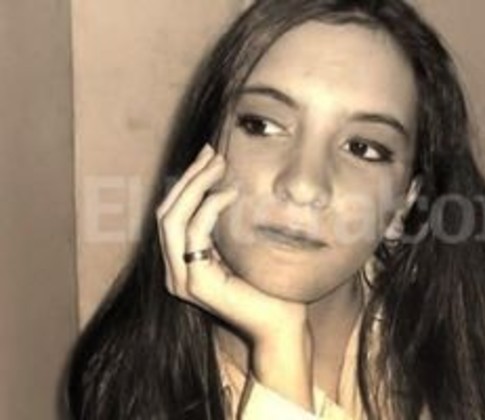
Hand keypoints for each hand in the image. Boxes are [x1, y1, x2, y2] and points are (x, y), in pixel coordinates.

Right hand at [155, 144, 313, 409]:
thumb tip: (225, 184)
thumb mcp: (240, 247)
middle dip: (189, 178)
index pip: (172, 214)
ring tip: (220, 165)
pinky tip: (230, 193)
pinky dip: (210, 208)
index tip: (208, 155)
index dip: (187, 182)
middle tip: (213, 153)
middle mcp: (175, 271)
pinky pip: (194, 234)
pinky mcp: (195, 283)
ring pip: (173, 219)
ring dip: (196, 186)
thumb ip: (224, 226)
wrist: (281, 322)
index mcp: (182, 263)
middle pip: (166, 212)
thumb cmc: (268, 284)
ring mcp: (181, 279)